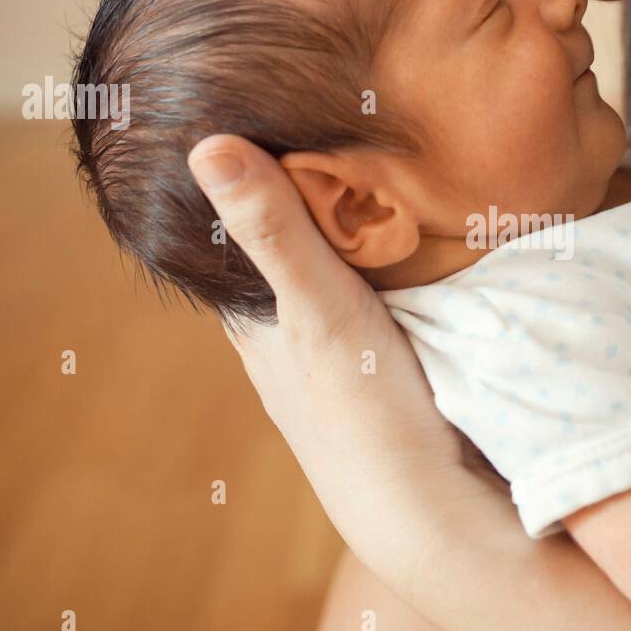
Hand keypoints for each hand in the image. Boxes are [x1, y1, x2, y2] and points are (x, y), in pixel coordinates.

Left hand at [186, 135, 467, 559]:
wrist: (425, 505)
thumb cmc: (362, 409)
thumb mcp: (316, 309)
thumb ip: (272, 232)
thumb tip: (204, 144)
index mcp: (254, 324)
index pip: (229, 238)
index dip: (240, 185)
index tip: (257, 124)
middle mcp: (286, 341)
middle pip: (282, 254)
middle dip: (297, 204)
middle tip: (324, 134)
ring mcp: (335, 359)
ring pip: (330, 279)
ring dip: (347, 238)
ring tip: (371, 172)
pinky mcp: (385, 369)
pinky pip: (376, 301)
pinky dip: (385, 269)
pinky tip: (412, 248)